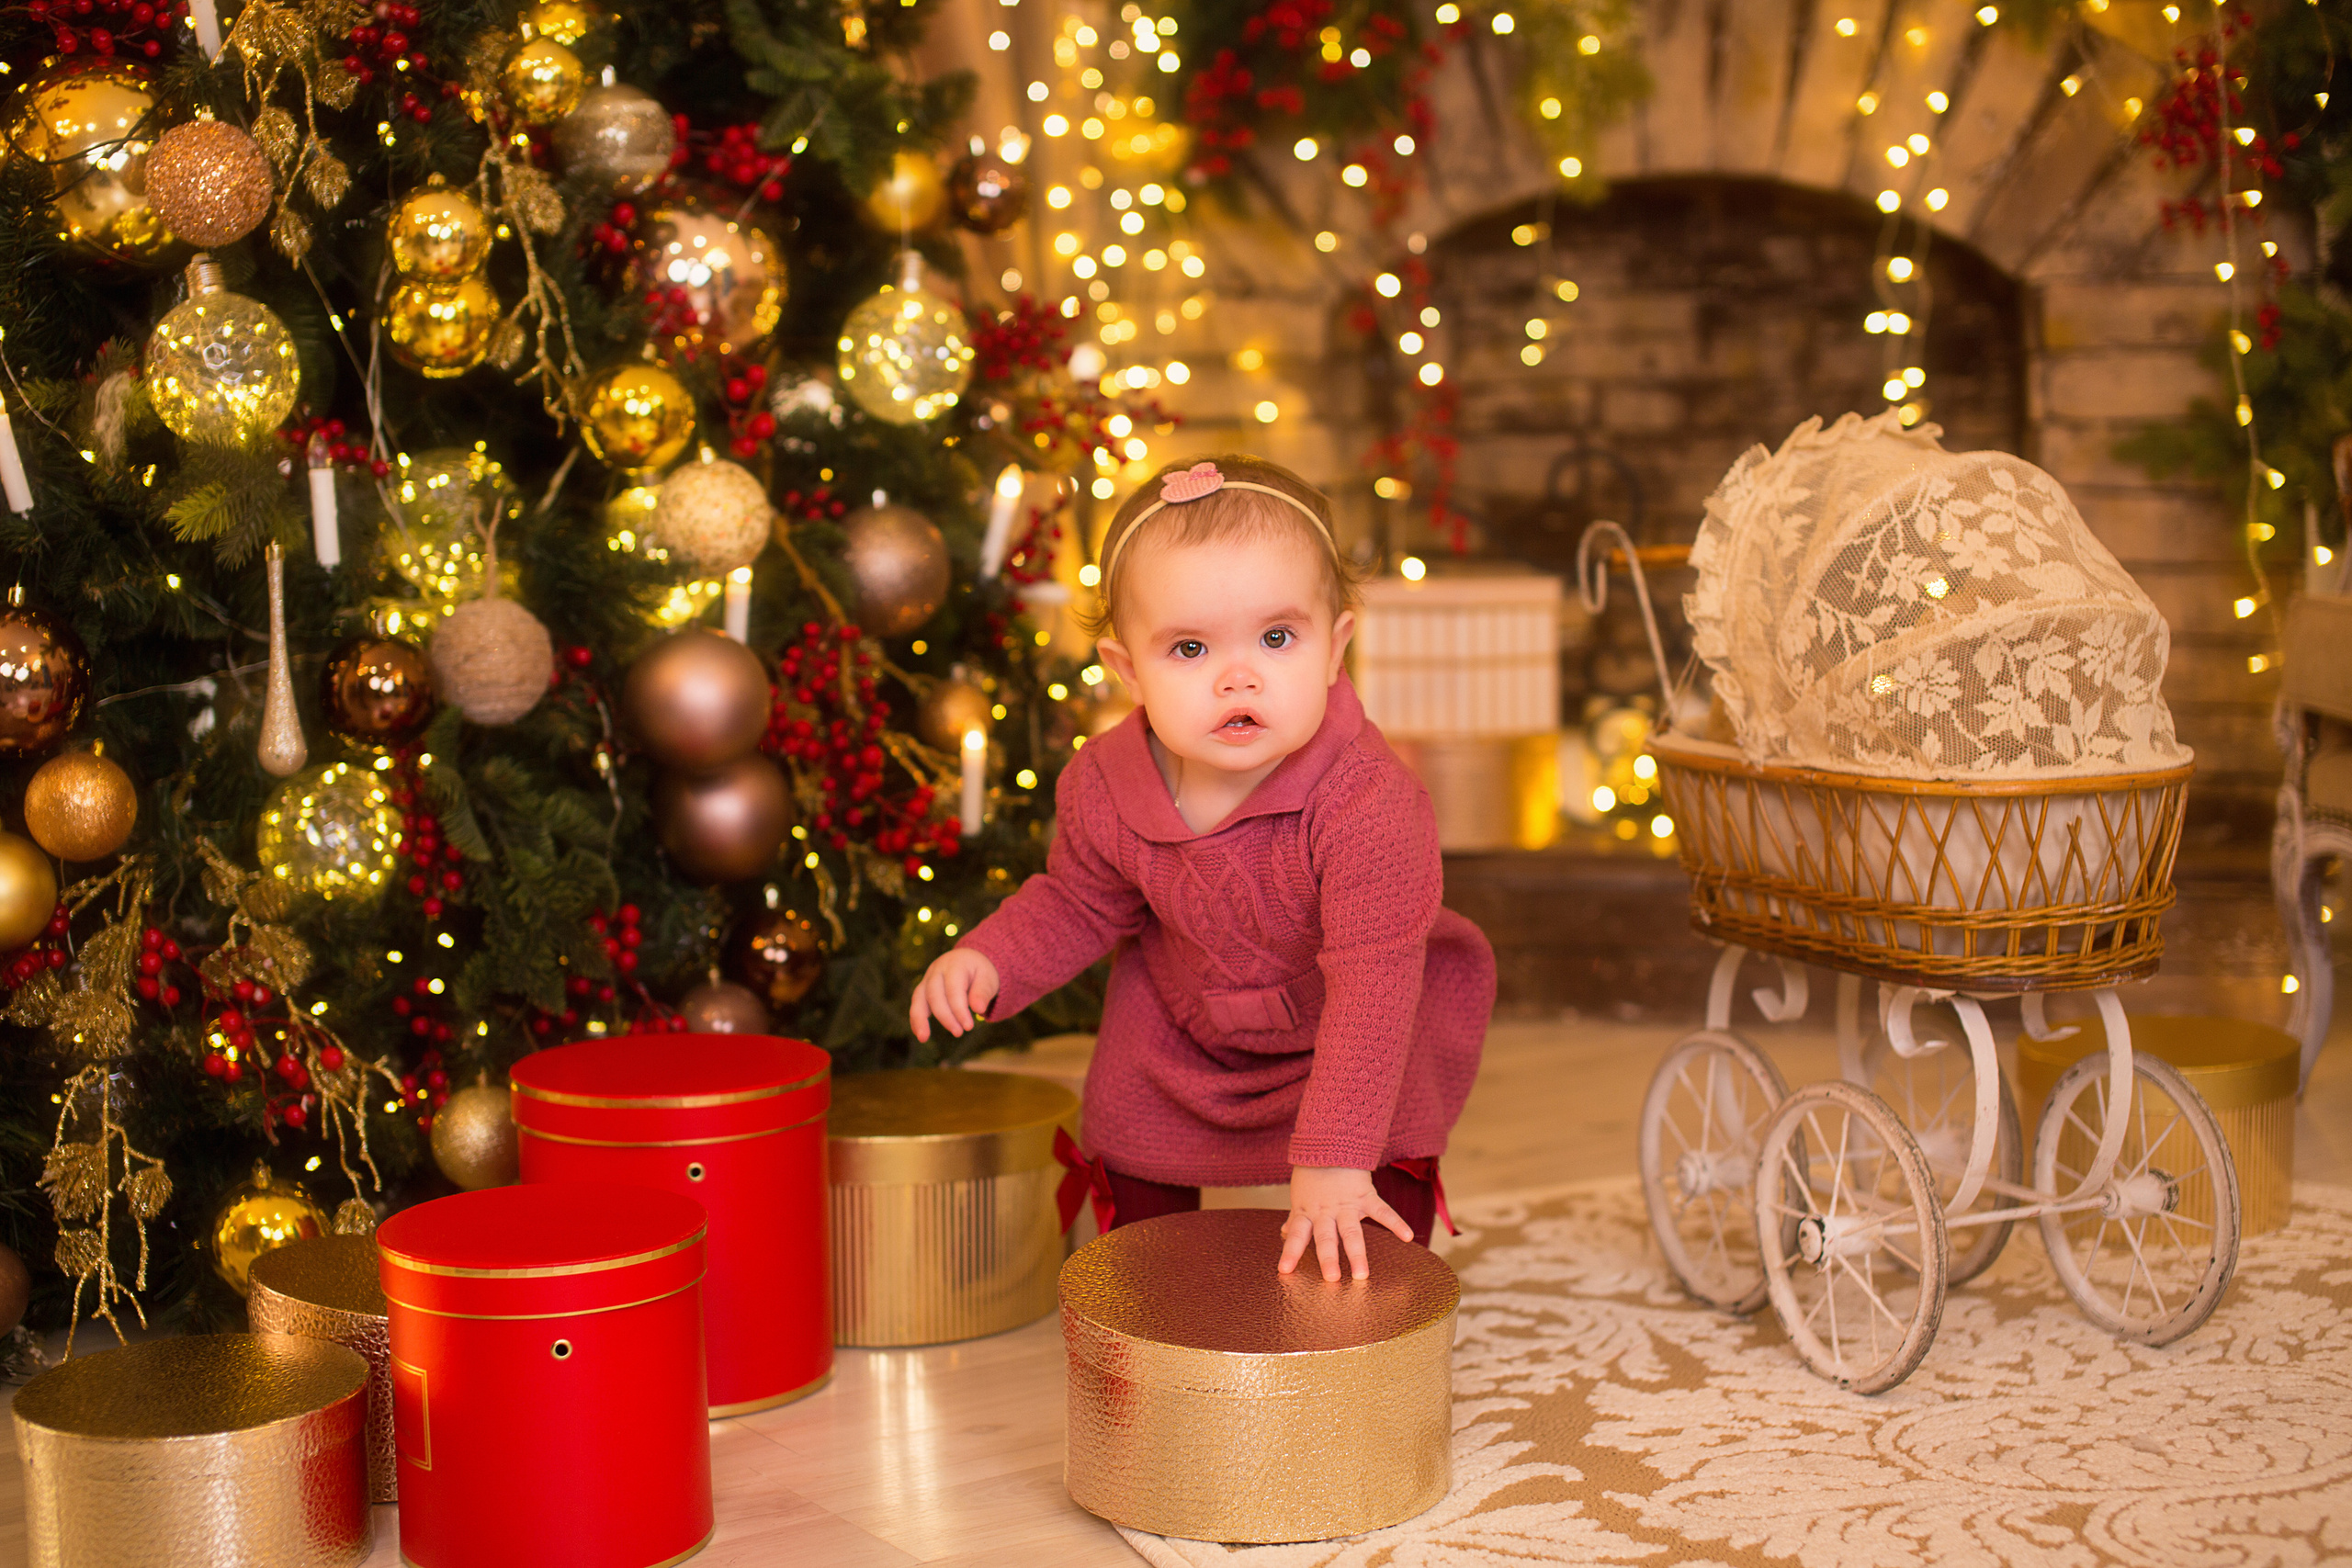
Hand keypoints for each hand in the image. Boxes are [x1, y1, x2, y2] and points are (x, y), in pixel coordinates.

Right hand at [910, 948, 999, 1042]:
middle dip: (946, 1017)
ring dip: (920, 1019)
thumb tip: (979, 1009)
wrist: (969, 960)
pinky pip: (916, 1002)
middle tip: (959, 1032)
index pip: (954, 989)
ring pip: (919, 997)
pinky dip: (916, 1018)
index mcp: (955, 964)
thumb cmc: (980, 971)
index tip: (969, 1026)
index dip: (959, 1010)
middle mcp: (937, 969)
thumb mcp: (988, 978)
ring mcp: (928, 977)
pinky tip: (920, 1035)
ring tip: (923, 1038)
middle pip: (935, 994)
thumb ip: (983, 992)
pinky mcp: (923, 987)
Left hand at [1279, 1166, 1412, 1281]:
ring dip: (1357, 1254)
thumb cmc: (1313, 1173)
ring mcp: (1347, 1205)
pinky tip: (1407, 1237)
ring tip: (1362, 1274)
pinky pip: (1382, 1211)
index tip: (1285, 1271)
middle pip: (1327, 1238)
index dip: (1290, 1252)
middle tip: (1332, 1279)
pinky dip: (1396, 1223)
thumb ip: (1296, 1218)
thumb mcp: (1300, 1196)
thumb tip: (1284, 1233)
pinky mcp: (1366, 1196)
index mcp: (1307, 1212)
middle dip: (1328, 1258)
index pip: (1296, 1235)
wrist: (1332, 1144)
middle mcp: (1326, 1212)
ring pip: (1352, 1232)